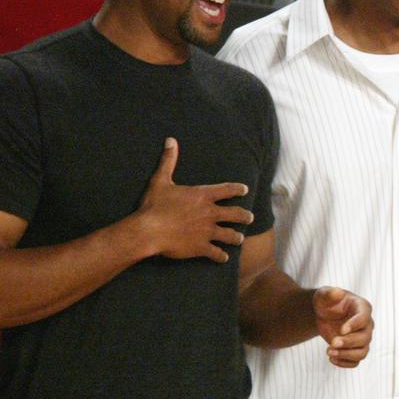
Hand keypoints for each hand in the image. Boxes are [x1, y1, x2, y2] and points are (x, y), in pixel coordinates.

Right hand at [136, 138, 252, 262]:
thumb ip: (169, 161)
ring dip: (236, 237)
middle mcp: (210, 213)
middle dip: (244, 216)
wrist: (148, 230)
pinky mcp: (201, 247)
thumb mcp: (160, 180)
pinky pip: (216, 253)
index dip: (237, 189)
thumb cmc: (154, 205)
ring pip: (230, 235)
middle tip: (249, 218)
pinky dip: (221, 256)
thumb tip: (171, 140)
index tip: (245, 190)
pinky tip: (224, 258)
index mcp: (202, 196)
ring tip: (239, 239)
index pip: (227, 190)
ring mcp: (207, 231)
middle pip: (235, 214)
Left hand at [314, 288, 372, 367]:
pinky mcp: (355, 349)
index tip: (341, 330)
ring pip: (362, 352)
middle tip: (332, 342)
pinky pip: (355, 362)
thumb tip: (337, 292)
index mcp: (362, 308)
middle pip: (365, 338)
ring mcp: (362, 338)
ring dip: (346, 355)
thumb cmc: (327, 302)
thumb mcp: (324, 296)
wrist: (324, 314)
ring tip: (329, 352)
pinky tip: (331, 358)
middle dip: (348, 342)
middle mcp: (367, 324)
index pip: (364, 318)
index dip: (355, 325)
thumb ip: (329, 294)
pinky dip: (344, 363)